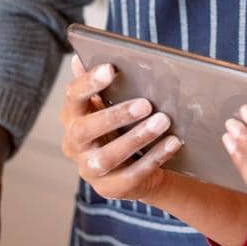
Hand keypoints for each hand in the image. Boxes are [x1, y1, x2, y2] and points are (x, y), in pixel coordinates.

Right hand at [60, 56, 184, 202]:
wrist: (135, 168)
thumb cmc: (121, 127)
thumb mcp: (111, 104)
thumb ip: (100, 84)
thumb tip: (80, 57)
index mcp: (73, 116)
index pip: (73, 97)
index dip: (89, 82)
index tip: (111, 68)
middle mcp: (74, 144)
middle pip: (86, 129)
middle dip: (115, 115)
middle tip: (146, 103)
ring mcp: (89, 169)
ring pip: (107, 156)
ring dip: (136, 138)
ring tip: (163, 122)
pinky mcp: (110, 188)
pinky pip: (131, 175)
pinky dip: (153, 158)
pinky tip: (173, 143)